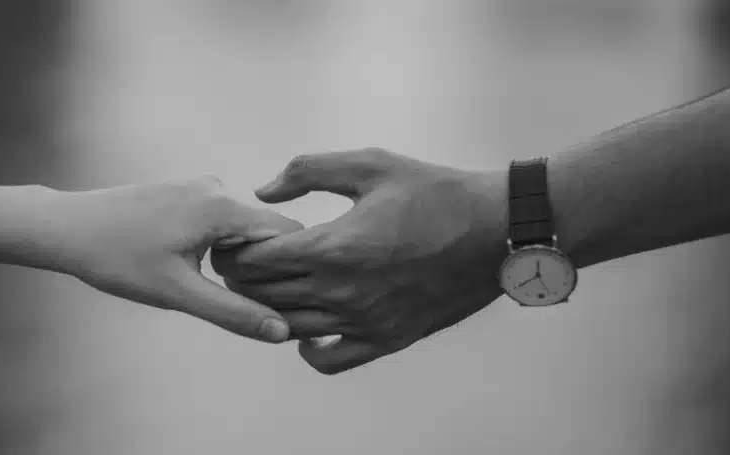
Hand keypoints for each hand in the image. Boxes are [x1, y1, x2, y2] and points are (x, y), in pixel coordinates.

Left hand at [22, 175, 303, 342]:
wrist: (66, 227)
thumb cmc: (116, 258)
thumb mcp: (178, 293)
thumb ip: (234, 312)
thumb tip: (281, 332)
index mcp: (223, 205)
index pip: (289, 234)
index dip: (292, 270)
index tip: (282, 302)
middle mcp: (217, 187)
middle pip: (267, 232)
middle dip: (263, 268)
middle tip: (242, 303)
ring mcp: (200, 187)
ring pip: (242, 229)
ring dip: (239, 260)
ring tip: (208, 286)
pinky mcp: (184, 193)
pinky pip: (221, 221)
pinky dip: (219, 247)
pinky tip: (191, 269)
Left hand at [211, 148, 508, 373]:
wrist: (496, 231)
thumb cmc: (434, 192)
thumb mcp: (370, 164)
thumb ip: (308, 171)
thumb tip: (263, 191)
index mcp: (334, 247)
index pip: (256, 261)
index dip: (235, 251)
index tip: (234, 241)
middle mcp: (342, 292)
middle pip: (264, 296)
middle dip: (242, 278)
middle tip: (240, 263)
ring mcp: (364, 321)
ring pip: (288, 327)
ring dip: (267, 309)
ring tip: (268, 288)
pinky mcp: (386, 340)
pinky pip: (329, 360)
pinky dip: (307, 349)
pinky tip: (308, 327)